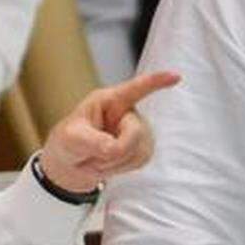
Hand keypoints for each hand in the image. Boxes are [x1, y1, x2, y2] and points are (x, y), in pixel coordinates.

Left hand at [39, 71, 180, 192]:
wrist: (72, 164)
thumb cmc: (69, 142)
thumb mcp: (71, 138)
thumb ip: (92, 141)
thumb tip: (115, 148)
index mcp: (108, 101)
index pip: (135, 89)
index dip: (155, 82)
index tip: (175, 76)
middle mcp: (128, 112)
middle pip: (135, 133)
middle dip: (114, 150)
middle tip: (91, 155)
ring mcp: (138, 131)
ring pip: (138, 151)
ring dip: (113, 161)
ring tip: (97, 157)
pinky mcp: (143, 148)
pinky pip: (139, 161)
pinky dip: (120, 168)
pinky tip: (108, 163)